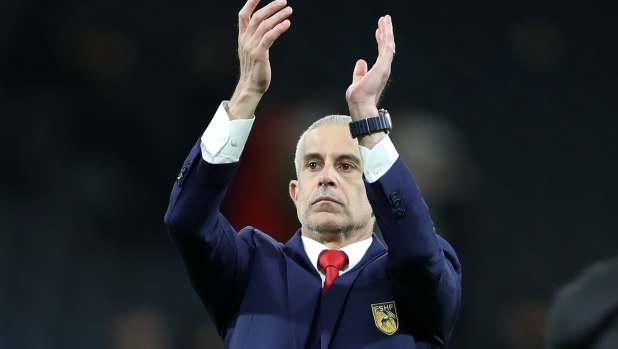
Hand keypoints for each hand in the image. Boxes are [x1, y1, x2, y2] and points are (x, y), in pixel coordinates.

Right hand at [228, 0, 292, 119]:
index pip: (243, 15)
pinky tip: (287, 24)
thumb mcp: (254, 50)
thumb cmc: (255, 69)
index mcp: (242, 38)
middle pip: (257, 17)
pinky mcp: (259, 55)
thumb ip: (259, 37)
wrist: (251, 87)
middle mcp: (245, 40)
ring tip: (289, 10)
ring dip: (278, 16)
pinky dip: (278, 28)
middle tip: (284, 1)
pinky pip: (269, 37)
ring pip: (264, 25)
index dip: (251, 3)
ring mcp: (251, 47)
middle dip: (271, 7)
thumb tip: (270, 25)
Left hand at [345, 15, 394, 120]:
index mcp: (378, 72)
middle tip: (384, 21)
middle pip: (386, 46)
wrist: (361, 105)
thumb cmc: (359, 98)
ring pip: (388, 44)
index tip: (378, 31)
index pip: (380, 53)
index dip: (379, 41)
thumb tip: (361, 62)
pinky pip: (387, 46)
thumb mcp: (357, 82)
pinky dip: (387, 34)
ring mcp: (385, 66)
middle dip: (385, 33)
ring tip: (386, 19)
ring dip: (387, 30)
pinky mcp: (384, 64)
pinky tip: (386, 26)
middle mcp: (383, 68)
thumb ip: (359, 72)